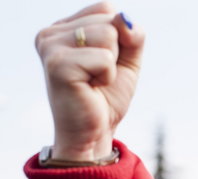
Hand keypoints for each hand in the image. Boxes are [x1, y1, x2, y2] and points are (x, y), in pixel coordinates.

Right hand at [35, 2, 143, 160]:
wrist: (93, 133)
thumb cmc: (107, 97)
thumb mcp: (127, 61)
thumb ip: (132, 36)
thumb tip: (124, 20)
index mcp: (63, 27)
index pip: (107, 9)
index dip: (120, 38)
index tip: (104, 62)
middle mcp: (51, 32)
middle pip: (109, 21)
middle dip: (116, 53)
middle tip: (98, 76)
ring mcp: (50, 46)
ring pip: (108, 35)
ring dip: (111, 65)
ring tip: (93, 81)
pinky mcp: (57, 64)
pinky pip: (104, 58)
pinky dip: (107, 76)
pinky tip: (90, 87)